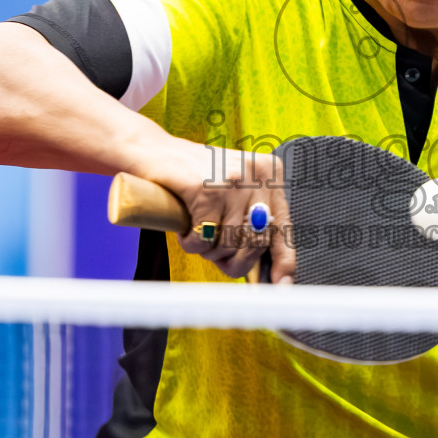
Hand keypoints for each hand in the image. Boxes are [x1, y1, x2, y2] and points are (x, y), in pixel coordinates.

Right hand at [165, 142, 294, 283]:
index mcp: (269, 174)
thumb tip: (266, 269)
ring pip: (229, 243)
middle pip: (256, 242)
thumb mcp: (232, 192)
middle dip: (234, 260)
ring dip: (208, 251)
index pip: (284, 226)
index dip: (284, 262)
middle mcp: (257, 174)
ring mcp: (232, 180)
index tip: (282, 286)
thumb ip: (250, 220)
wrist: (152, 151)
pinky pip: (203, 238)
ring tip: (197, 234)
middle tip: (215, 255)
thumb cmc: (192, 177)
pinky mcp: (205, 188)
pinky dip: (191, 244)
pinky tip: (184, 230)